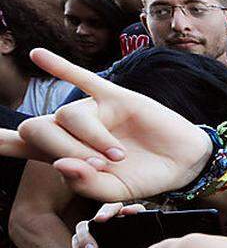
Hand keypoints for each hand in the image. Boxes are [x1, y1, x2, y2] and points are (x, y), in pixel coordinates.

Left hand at [0, 49, 212, 202]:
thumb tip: (61, 163)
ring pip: (70, 115)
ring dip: (92, 138)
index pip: (21, 145)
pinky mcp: (116, 97)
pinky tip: (37, 55)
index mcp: (65, 153)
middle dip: (61, 149)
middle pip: (39, 128)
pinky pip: (82, 78)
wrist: (183, 163)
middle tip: (98, 166)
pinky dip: (59, 67)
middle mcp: (73, 129)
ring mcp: (94, 110)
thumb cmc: (146, 177)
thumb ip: (84, 184)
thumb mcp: (113, 192)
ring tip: (119, 155)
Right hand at [73, 202, 147, 247]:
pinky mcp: (87, 240)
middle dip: (104, 213)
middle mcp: (116, 222)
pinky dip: (78, 246)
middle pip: (108, 210)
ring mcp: (100, 230)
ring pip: (88, 224)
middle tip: (101, 220)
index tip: (129, 213)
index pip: (135, 209)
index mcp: (135, 222)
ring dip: (86, 234)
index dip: (132, 210)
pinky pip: (78, 238)